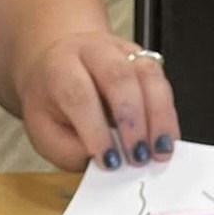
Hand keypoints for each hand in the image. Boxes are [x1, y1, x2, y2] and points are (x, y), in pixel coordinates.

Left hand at [16, 33, 179, 173]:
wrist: (61, 63)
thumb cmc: (52, 105)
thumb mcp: (46, 133)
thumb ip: (71, 150)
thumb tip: (107, 163)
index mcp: (60, 67)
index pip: (79, 95)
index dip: (96, 130)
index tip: (110, 162)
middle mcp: (93, 51)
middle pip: (118, 77)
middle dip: (132, 122)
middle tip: (139, 158)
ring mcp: (122, 51)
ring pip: (147, 75)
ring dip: (158, 117)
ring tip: (160, 151)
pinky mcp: (144, 60)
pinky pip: (162, 83)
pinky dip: (167, 115)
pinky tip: (167, 140)